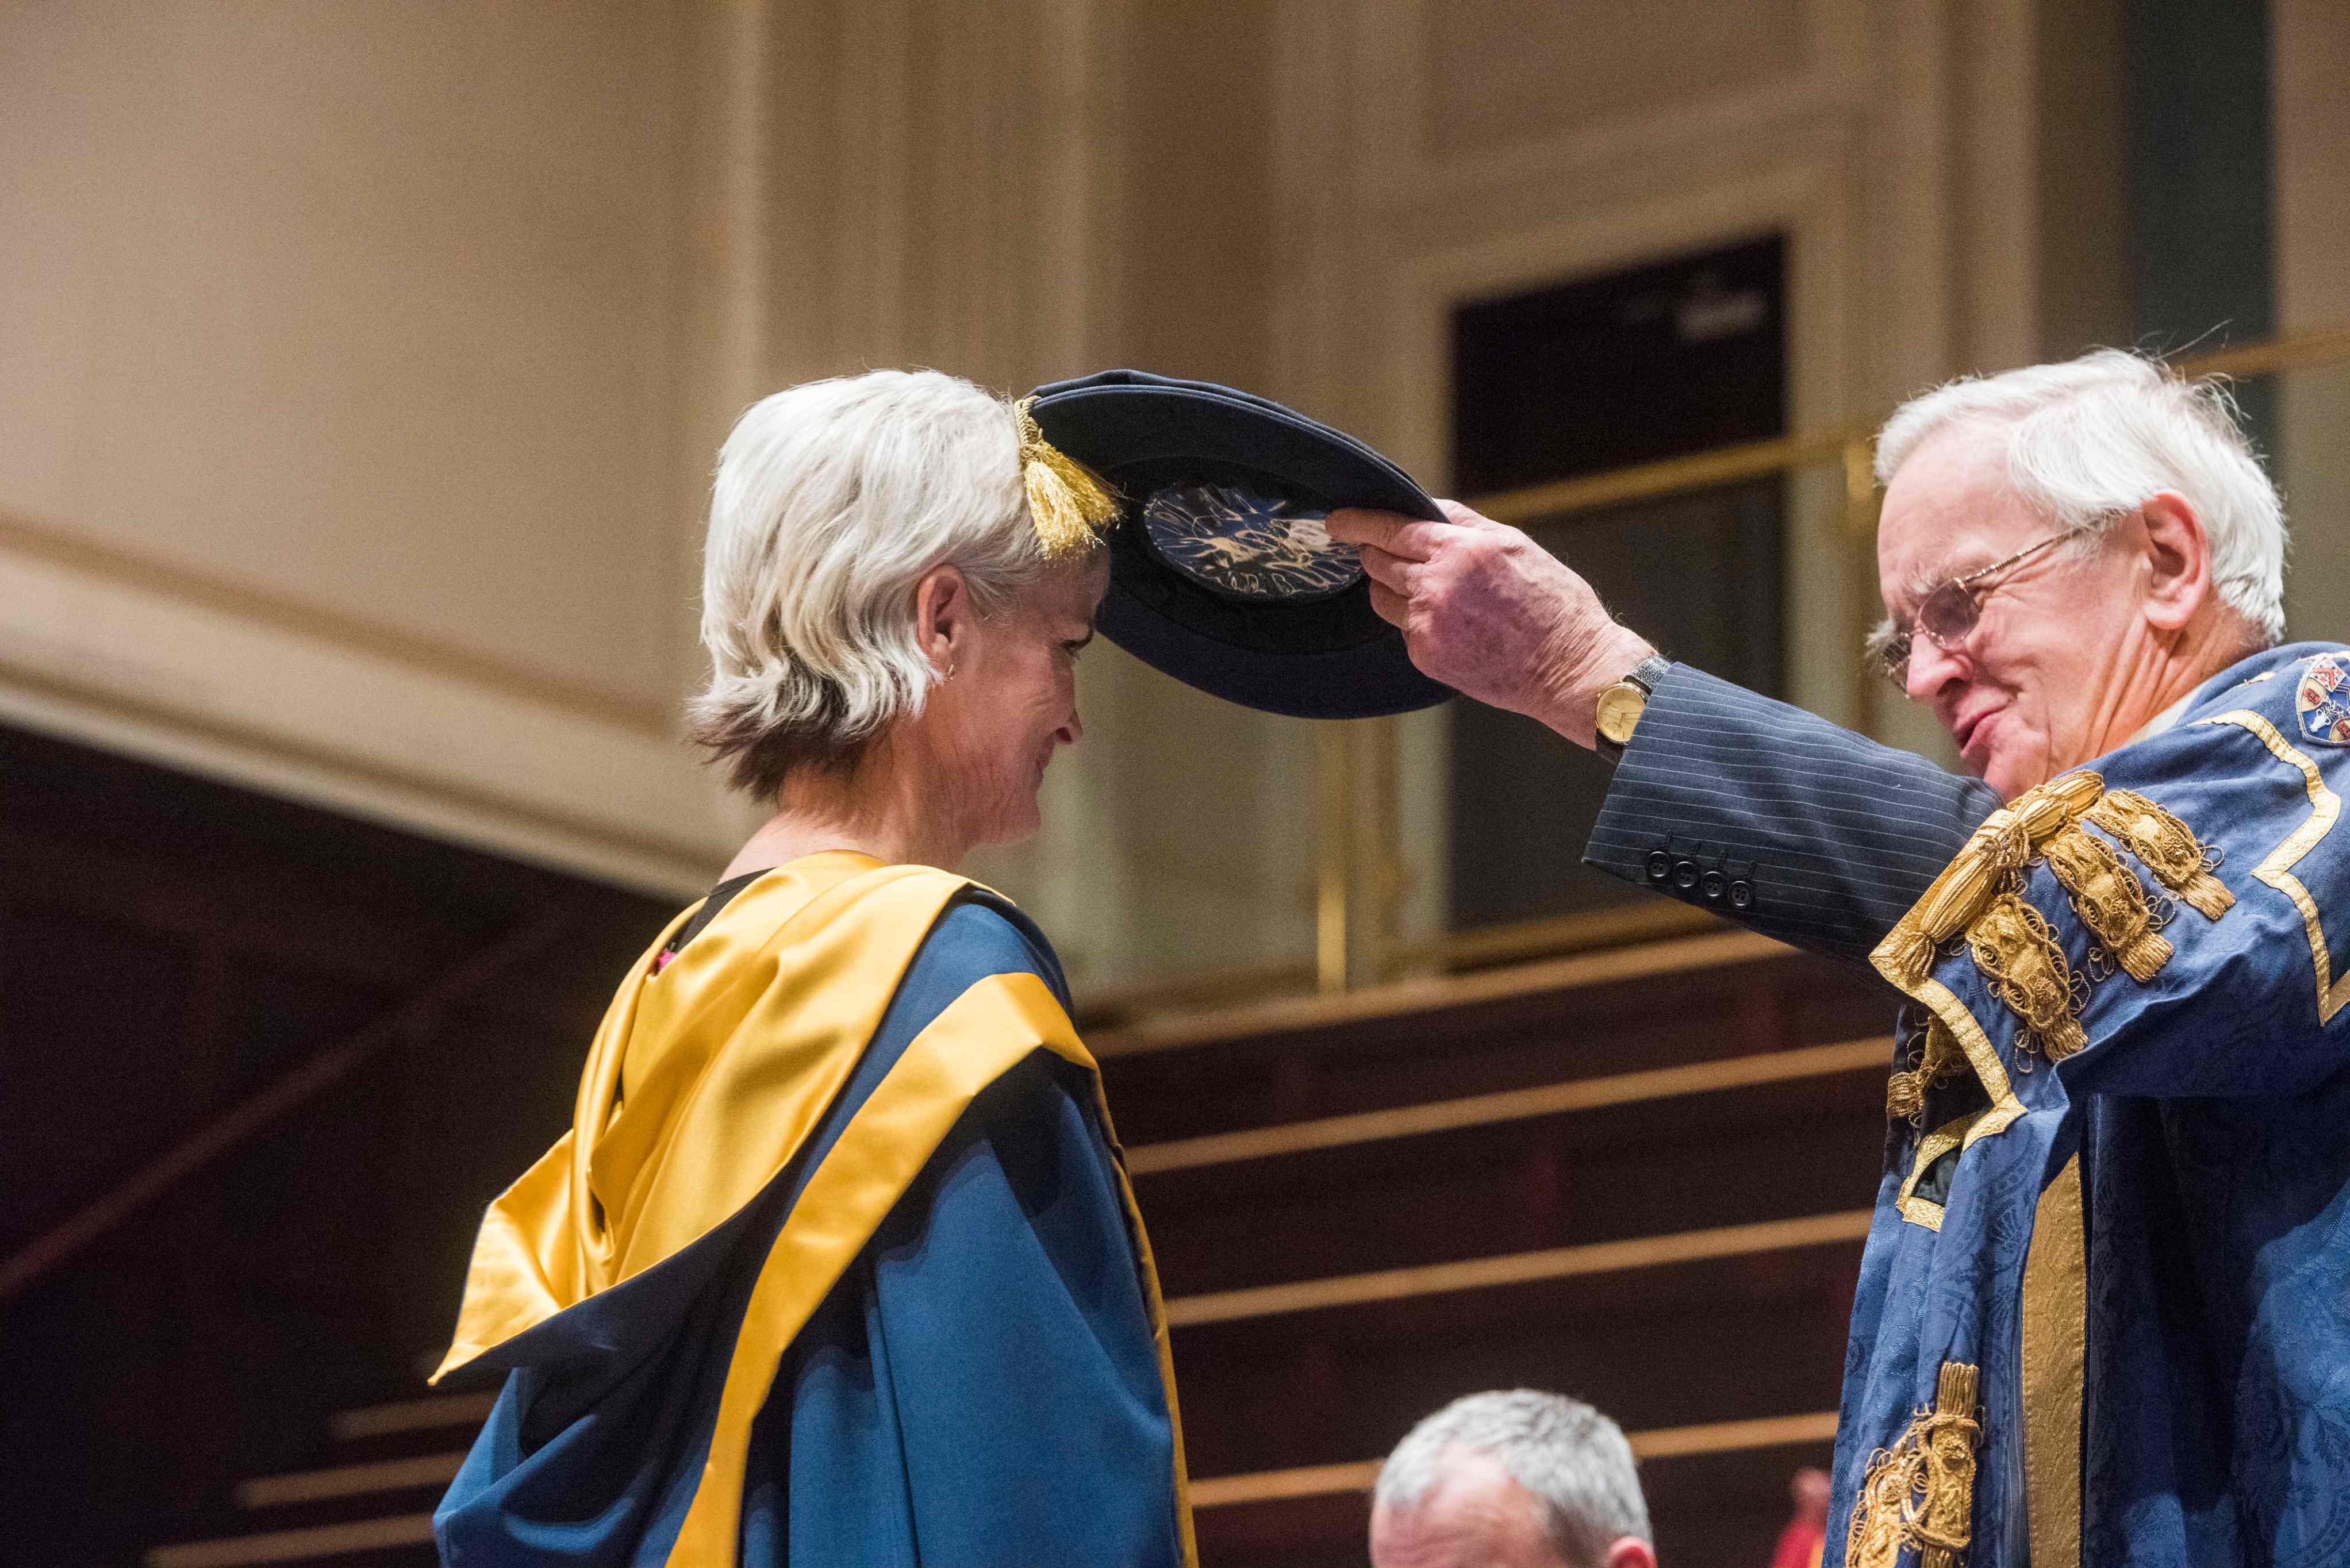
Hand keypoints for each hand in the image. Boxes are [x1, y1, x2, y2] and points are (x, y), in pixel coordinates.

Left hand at [1326, 500, 1655, 747]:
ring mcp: (1427, 623)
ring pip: (1383, 598)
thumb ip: (1464, 523)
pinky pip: (1403, 628)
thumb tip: (1424, 507)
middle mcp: (1437, 585)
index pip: (1391, 529)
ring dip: (1393, 589)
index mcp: (1461, 550)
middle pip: (1377, 562)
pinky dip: (1415, 621)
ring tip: (1429, 592)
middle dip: (1375, 554)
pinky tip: (1450, 624)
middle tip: (1383, 553)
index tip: (1337, 521)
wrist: (1568, 667)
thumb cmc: (1552, 603)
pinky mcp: (1426, 655)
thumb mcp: (1514, 544)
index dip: (1357, 523)